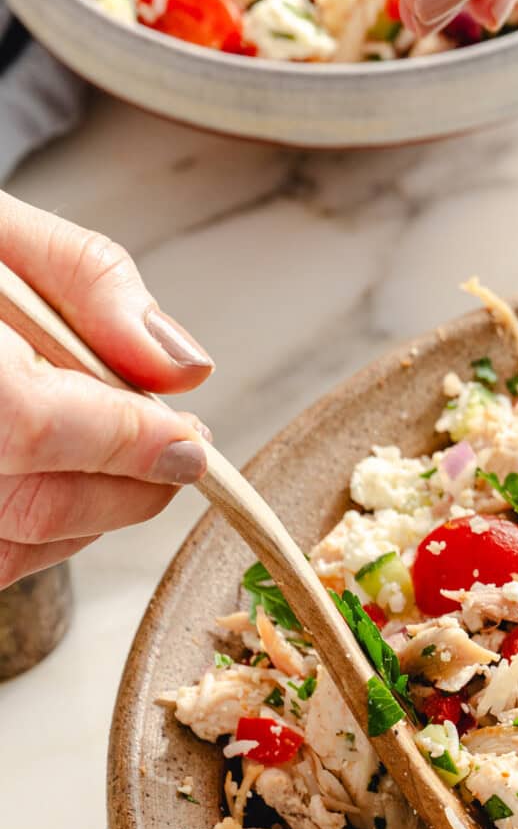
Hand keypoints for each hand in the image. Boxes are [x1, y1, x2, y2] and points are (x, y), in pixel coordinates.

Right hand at [0, 197, 210, 592]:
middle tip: (180, 447)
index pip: (31, 423)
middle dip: (129, 485)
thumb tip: (181, 365)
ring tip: (122, 452)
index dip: (123, 440)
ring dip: (92, 511)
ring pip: (15, 545)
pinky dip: (44, 528)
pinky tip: (64, 476)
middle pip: (33, 504)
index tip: (190, 439)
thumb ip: (90, 283)